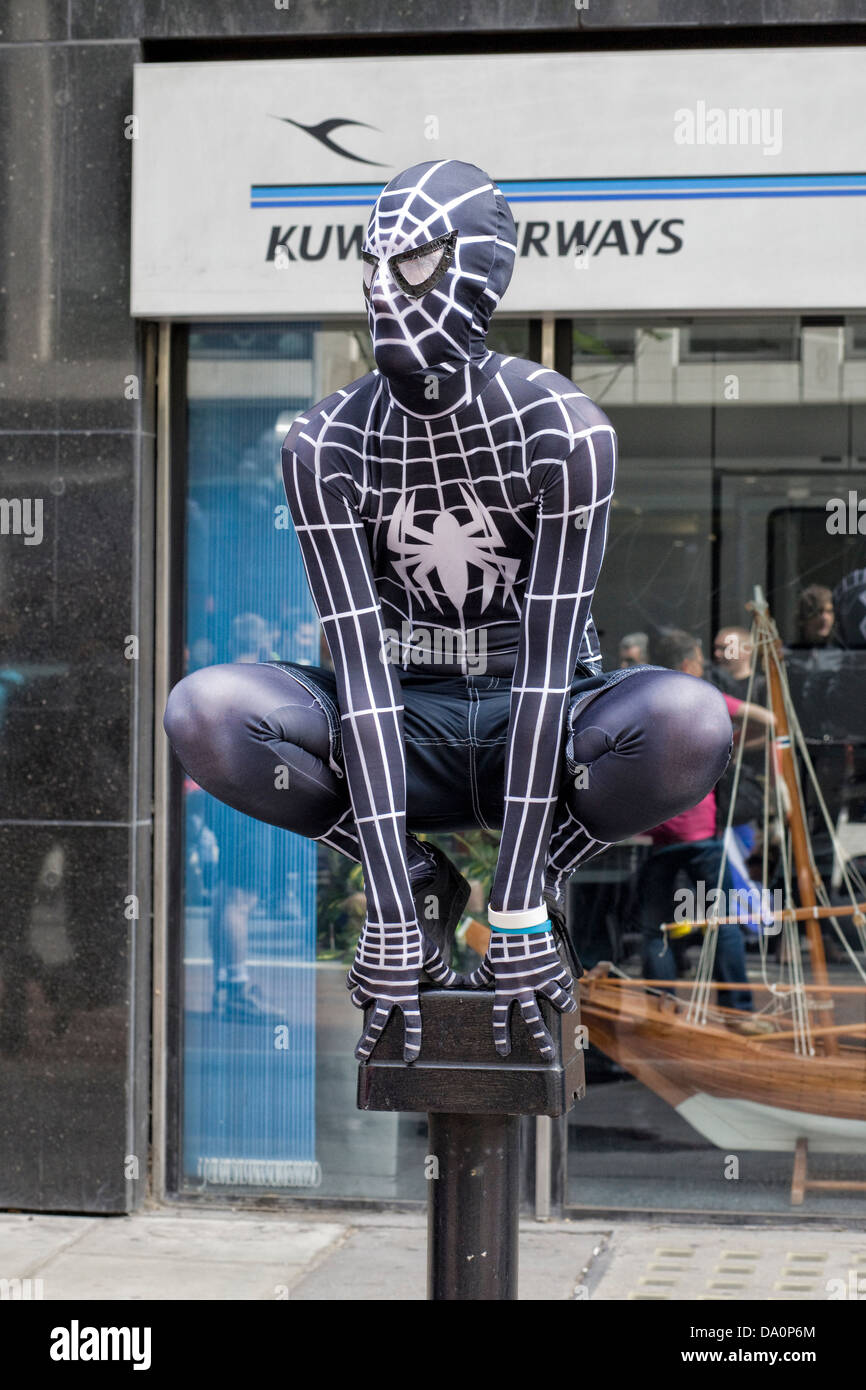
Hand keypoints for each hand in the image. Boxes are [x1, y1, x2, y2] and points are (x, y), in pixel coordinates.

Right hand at [347, 921, 460, 1062]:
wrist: (391, 921)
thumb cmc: (415, 938)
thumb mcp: (432, 956)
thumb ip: (442, 973)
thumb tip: (459, 982)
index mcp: (406, 991)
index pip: (412, 1023)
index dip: (412, 1041)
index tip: (409, 1057)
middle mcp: (386, 991)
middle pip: (375, 1025)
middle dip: (367, 1043)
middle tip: (360, 1056)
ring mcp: (368, 981)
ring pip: (359, 1001)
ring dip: (361, 1002)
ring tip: (362, 1002)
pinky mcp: (357, 969)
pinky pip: (352, 981)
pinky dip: (354, 981)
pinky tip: (356, 980)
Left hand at [468, 927, 576, 1060]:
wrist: (517, 922)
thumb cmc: (501, 943)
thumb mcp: (488, 963)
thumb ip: (478, 977)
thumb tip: (462, 984)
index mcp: (505, 987)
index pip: (500, 1016)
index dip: (501, 1035)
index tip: (503, 1052)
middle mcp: (523, 986)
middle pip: (533, 1019)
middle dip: (541, 1039)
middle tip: (547, 1054)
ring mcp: (540, 978)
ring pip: (558, 1000)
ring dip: (565, 1005)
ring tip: (568, 1008)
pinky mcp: (553, 967)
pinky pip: (565, 981)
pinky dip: (568, 984)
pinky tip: (569, 985)